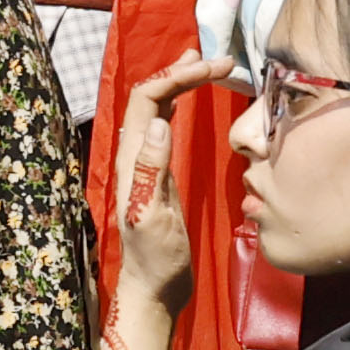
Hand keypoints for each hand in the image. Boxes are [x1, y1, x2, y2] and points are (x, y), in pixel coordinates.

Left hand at [95, 59, 209, 349]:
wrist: (155, 290)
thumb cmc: (156, 260)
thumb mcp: (154, 216)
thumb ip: (154, 170)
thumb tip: (162, 120)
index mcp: (132, 160)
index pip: (147, 100)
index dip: (176, 76)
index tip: (212, 66)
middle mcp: (135, 155)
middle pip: (151, 97)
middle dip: (180, 72)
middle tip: (217, 59)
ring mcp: (146, 164)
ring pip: (157, 109)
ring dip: (178, 83)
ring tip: (203, 64)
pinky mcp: (160, 175)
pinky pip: (166, 127)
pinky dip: (179, 105)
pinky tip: (192, 102)